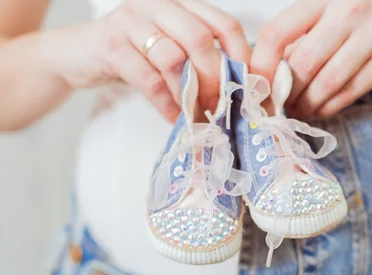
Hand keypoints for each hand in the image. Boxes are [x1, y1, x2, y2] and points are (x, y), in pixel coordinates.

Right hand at [48, 0, 250, 121]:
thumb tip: (239, 91)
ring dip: (188, 94)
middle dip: (214, 78)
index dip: (241, 58)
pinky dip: (165, 104)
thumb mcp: (172, 52)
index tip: (247, 88)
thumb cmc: (133, 56)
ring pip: (173, 58)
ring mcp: (132, 20)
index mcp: (181, 5)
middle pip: (201, 39)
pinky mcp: (111, 44)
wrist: (76, 55)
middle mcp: (159, 5)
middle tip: (218, 106)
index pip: (225, 25)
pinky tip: (174, 119)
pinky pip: (148, 79)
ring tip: (196, 115)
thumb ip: (200, 60)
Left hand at [251, 0, 371, 117]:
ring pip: (325, 83)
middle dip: (286, 91)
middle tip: (280, 104)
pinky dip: (328, 107)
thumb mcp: (330, 11)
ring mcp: (371, 36)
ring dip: (306, 104)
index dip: (263, 64)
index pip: (278, 32)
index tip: (258, 85)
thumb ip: (301, 36)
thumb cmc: (363, 16)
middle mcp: (348, 11)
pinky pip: (348, 93)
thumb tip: (268, 73)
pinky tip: (320, 109)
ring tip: (298, 109)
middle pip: (302, 63)